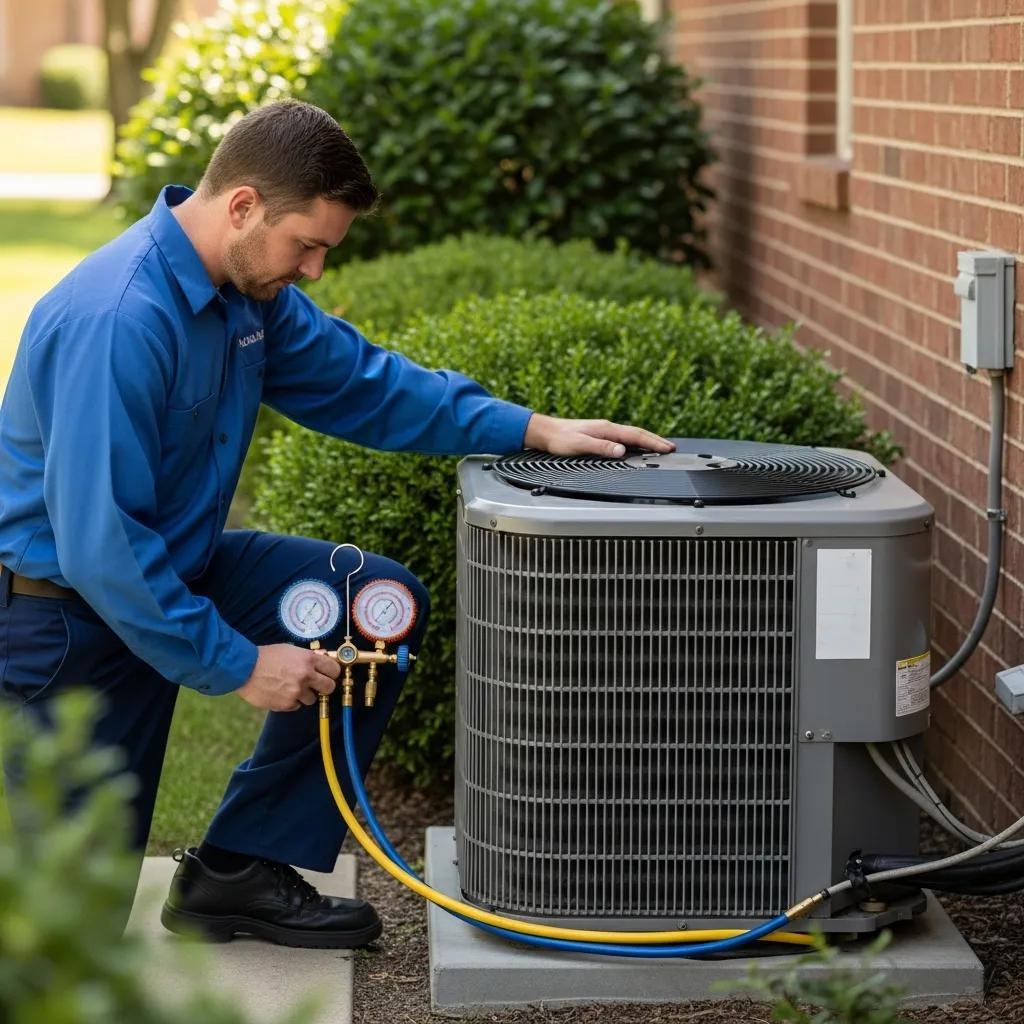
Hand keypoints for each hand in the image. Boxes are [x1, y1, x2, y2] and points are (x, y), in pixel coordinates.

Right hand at [234, 643, 340, 711]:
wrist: (244, 669)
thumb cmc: (266, 656)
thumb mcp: (290, 650)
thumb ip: (308, 657)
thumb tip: (324, 660)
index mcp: (308, 660)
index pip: (334, 669)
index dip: (332, 672)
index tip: (329, 674)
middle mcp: (305, 676)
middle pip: (329, 687)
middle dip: (324, 686)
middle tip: (317, 685)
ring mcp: (296, 692)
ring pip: (312, 699)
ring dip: (305, 695)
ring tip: (291, 687)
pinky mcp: (286, 704)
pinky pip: (296, 706)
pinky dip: (291, 701)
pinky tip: (281, 692)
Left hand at [523, 413, 674, 458]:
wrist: (545, 432)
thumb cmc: (559, 439)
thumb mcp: (580, 445)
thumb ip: (601, 447)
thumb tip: (622, 450)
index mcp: (606, 429)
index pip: (636, 435)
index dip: (653, 442)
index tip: (668, 448)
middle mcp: (607, 427)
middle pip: (638, 433)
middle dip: (656, 440)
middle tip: (671, 447)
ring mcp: (604, 430)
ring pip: (631, 435)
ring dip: (647, 440)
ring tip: (660, 447)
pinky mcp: (599, 434)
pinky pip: (624, 437)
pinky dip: (636, 441)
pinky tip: (637, 446)